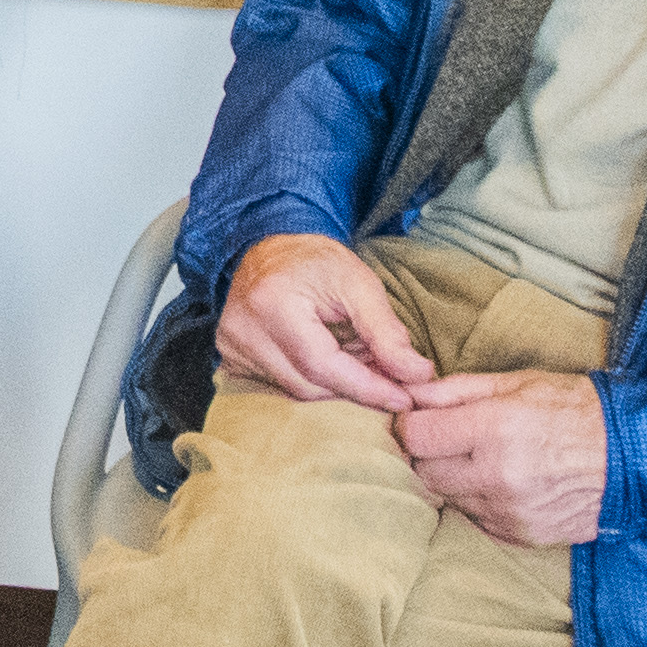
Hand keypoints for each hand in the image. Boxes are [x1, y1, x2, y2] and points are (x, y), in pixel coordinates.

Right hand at [214, 229, 434, 412]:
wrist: (265, 248)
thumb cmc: (313, 261)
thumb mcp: (358, 282)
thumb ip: (386, 331)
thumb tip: (416, 374)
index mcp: (273, 305)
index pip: (323, 366)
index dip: (367, 388)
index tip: (406, 397)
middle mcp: (243, 333)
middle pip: (309, 386)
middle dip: (355, 387)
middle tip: (390, 375)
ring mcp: (231, 349)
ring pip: (296, 392)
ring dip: (334, 385)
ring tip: (358, 358)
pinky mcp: (230, 360)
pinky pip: (280, 387)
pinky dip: (312, 381)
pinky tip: (329, 361)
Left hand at [387, 363, 618, 542]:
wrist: (634, 457)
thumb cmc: (576, 409)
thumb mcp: (517, 382)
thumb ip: (455, 390)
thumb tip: (408, 394)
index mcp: (494, 429)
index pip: (416, 437)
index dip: (410, 426)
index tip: (420, 420)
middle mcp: (496, 476)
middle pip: (424, 472)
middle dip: (430, 454)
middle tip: (452, 438)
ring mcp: (507, 512)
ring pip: (447, 498)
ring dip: (455, 479)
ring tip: (485, 459)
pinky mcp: (519, 536)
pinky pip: (475, 520)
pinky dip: (479, 502)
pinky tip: (504, 483)